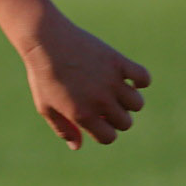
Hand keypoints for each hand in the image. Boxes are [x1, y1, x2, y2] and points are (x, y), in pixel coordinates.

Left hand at [18, 11, 149, 148]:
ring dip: (127, 100)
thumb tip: (78, 146)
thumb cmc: (42, 74)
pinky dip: (140, 79)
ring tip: (112, 89)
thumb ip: (63, 128)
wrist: (44, 39)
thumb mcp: (45, 105)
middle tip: (101, 102)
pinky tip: (126, 76)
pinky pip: (144, 78)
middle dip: (115, 117)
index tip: (94, 118)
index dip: (102, 130)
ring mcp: (111, 81)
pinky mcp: (118, 62)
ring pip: (137, 104)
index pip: (109, 137)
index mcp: (82, 115)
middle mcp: (100, 101)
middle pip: (125, 123)